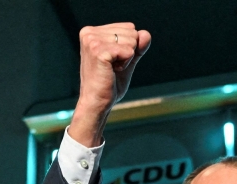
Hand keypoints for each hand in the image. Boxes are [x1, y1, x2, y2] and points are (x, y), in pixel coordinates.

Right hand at [69, 23, 151, 146]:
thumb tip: (146, 34)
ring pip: (132, 41)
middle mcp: (89, 33)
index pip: (129, 28)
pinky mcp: (99, 51)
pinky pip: (129, 51)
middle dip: (128, 52)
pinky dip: (126, 64)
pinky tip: (112, 72)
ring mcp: (92, 41)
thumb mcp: (127, 61)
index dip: (128, 48)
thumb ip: (137, 47)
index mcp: (92, 31)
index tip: (113, 62)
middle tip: (112, 67)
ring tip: (111, 70)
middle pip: (132, 32)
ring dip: (127, 59)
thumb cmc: (109, 84)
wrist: (97, 103)